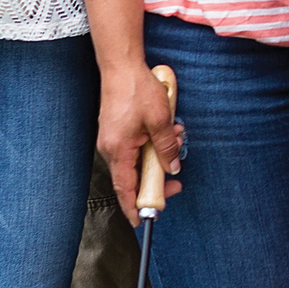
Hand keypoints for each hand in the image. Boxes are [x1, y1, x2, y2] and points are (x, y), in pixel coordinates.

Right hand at [100, 63, 183, 224]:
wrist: (121, 66)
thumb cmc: (137, 89)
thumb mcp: (160, 120)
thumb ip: (166, 147)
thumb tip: (172, 167)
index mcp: (118, 150)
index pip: (125, 188)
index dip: (134, 207)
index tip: (143, 221)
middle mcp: (110, 149)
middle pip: (132, 178)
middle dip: (156, 180)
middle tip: (176, 183)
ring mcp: (112, 140)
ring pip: (136, 161)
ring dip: (158, 157)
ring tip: (178, 139)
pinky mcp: (116, 132)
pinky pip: (134, 149)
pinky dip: (151, 146)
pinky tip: (168, 132)